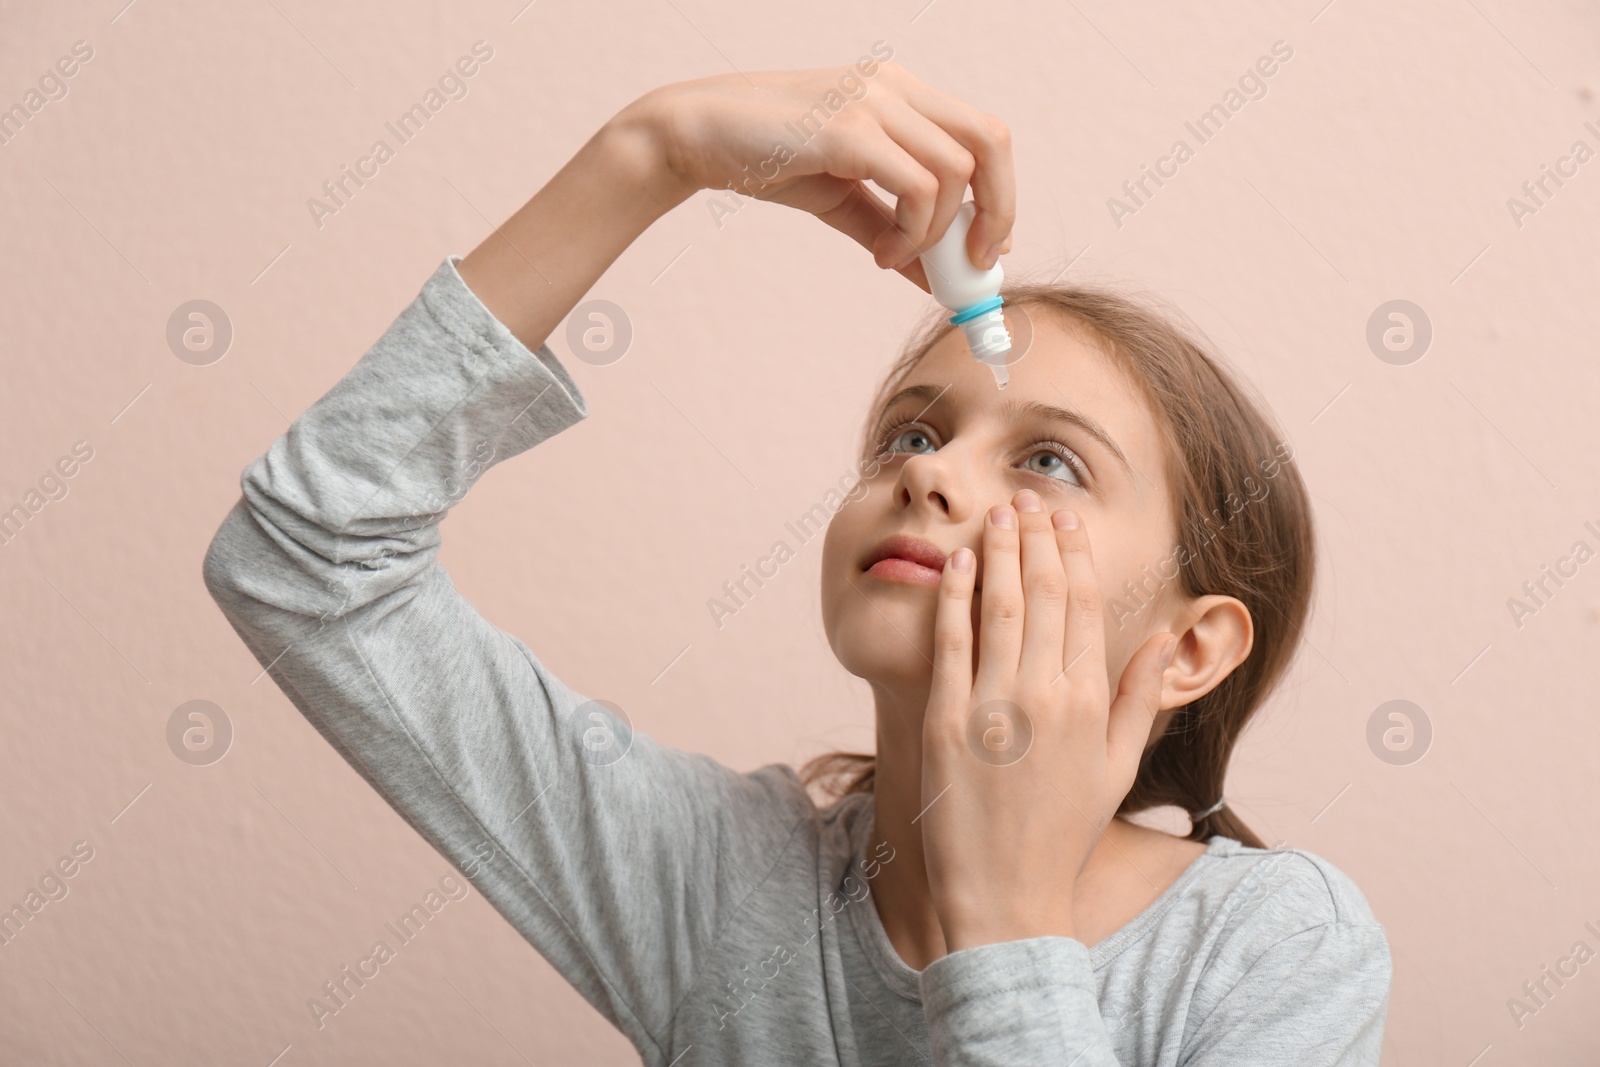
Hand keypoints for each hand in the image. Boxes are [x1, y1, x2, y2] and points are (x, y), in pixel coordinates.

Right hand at [620, 63, 1015, 290]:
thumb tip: (937, 279)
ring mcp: (874, 103)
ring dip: (937, 233)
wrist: (695, 135)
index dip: (999, 196)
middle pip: (991, 142)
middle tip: (971, 266)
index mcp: (901, 94)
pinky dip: (911, 234)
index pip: (982, 136)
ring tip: (896, 259)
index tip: (982, 251)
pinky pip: (916, 187)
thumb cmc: (768, 159)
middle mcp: (897, 89)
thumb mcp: (844, 199)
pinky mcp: (849, 130)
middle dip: (997, 213)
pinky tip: (880, 255)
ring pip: (956, 171)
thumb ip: (893, 230)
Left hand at [918, 488, 1177, 949]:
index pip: (1083, 607)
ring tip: (994, 514)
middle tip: (1026, 499)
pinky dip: (952, 598)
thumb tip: (1162, 639)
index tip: (1063, 521)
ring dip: (996, 552)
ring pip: (997, 606)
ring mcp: (994, 708)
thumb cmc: (1062, 835)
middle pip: (1040, 594)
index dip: (1072, 556)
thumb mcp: (1117, 768)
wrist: (1006, 898)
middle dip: (1034, 539)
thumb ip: (1140, 699)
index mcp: (1089, 703)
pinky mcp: (945, 723)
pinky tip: (953, 563)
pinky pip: (950, 644)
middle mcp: (1046, 696)